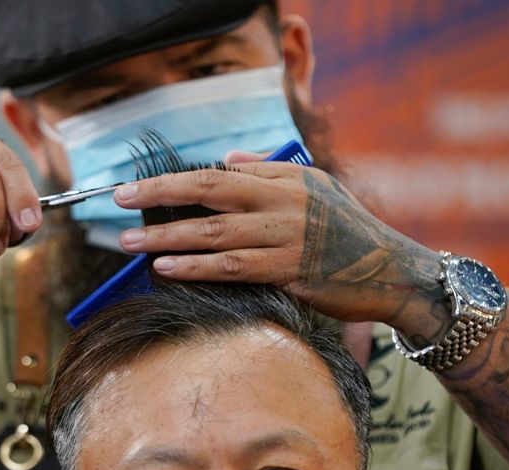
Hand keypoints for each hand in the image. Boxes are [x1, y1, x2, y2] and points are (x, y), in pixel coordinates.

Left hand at [111, 159, 445, 331]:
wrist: (390, 269)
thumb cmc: (348, 232)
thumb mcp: (314, 188)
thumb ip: (268, 172)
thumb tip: (226, 159)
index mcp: (283, 179)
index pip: (215, 173)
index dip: (170, 180)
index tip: (132, 189)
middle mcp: (280, 202)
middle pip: (207, 193)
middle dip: (158, 197)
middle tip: (118, 204)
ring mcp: (283, 238)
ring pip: (213, 234)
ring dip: (167, 237)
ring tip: (130, 244)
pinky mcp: (287, 272)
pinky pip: (231, 268)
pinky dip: (195, 267)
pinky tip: (166, 267)